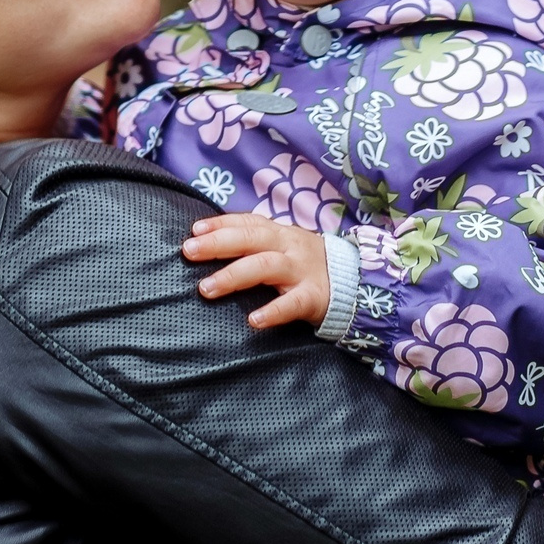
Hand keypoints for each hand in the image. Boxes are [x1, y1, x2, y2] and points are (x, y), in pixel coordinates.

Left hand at [182, 212, 330, 329]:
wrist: (355, 281)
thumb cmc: (304, 265)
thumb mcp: (282, 246)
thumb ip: (252, 242)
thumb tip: (207, 242)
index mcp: (278, 233)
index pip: (246, 222)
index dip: (220, 224)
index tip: (194, 230)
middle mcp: (288, 246)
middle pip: (251, 239)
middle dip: (218, 243)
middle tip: (189, 251)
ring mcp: (301, 270)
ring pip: (266, 266)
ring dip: (234, 276)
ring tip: (207, 288)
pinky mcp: (313, 296)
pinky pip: (292, 303)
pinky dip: (273, 311)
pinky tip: (253, 321)